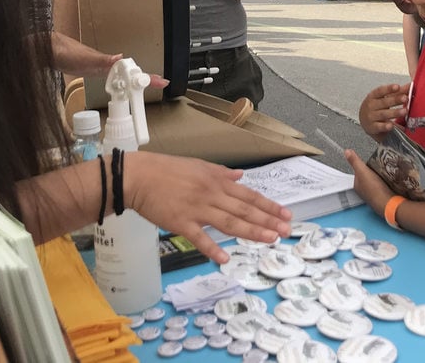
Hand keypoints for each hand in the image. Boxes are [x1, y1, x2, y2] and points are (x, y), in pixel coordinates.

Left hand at [49, 32, 168, 87]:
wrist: (45, 49)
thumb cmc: (63, 52)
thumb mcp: (83, 59)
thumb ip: (101, 60)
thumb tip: (121, 58)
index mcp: (107, 62)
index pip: (132, 70)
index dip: (146, 76)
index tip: (162, 81)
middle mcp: (105, 63)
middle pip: (129, 72)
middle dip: (145, 78)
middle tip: (160, 84)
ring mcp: (97, 66)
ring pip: (121, 74)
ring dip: (133, 80)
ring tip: (145, 87)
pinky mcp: (89, 69)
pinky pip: (110, 76)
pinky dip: (119, 81)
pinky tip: (118, 85)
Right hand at [125, 151, 291, 263]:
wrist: (138, 176)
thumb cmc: (166, 169)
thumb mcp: (198, 165)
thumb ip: (221, 172)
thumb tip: (240, 176)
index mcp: (216, 180)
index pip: (249, 195)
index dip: (268, 206)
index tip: (286, 215)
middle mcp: (211, 194)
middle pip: (244, 209)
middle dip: (267, 220)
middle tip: (286, 231)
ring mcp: (197, 209)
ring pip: (229, 222)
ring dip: (251, 232)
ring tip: (270, 240)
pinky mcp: (180, 223)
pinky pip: (199, 238)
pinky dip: (212, 248)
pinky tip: (225, 259)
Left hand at [343, 149, 393, 215]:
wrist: (388, 203)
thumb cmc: (374, 189)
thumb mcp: (363, 171)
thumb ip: (355, 161)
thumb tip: (346, 151)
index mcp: (357, 185)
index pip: (358, 173)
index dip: (363, 167)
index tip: (369, 162)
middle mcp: (364, 192)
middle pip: (367, 178)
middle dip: (372, 173)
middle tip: (379, 166)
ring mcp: (373, 195)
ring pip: (375, 183)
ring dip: (380, 178)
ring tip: (385, 172)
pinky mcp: (383, 197)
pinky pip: (383, 188)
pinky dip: (385, 184)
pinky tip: (390, 181)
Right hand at [359, 82, 408, 139]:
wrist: (365, 122)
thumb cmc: (376, 107)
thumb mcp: (383, 98)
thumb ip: (397, 92)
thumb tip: (411, 85)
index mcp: (373, 96)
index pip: (380, 91)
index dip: (389, 88)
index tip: (397, 87)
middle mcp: (371, 106)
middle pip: (384, 102)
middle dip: (395, 100)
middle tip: (405, 98)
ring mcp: (371, 117)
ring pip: (384, 114)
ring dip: (395, 112)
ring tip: (404, 111)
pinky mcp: (372, 127)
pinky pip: (380, 127)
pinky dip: (385, 126)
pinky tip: (391, 126)